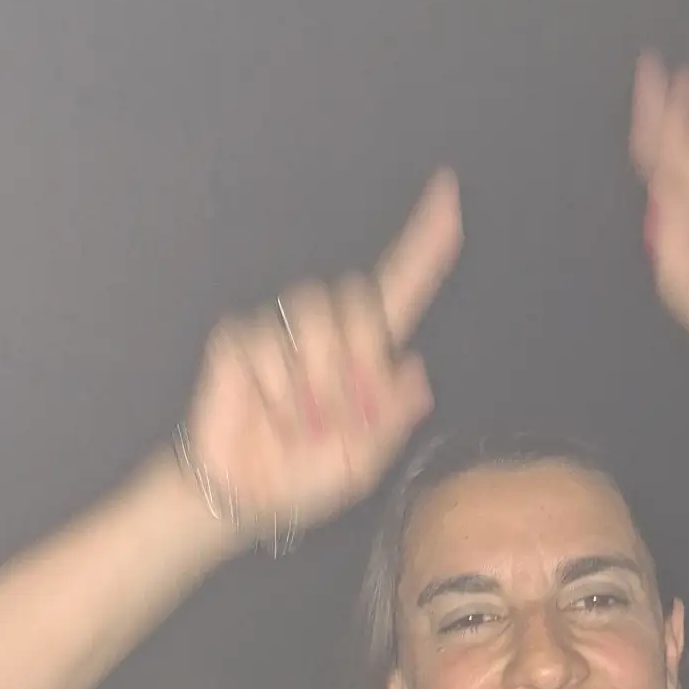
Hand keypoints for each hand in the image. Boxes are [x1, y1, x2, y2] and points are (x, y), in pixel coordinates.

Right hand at [180, 170, 461, 542]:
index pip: (402, 288)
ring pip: (314, 317)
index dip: (427, 243)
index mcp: (367, 355)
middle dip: (355, 363)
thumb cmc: (306, 477)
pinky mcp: (240, 341)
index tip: (449, 190)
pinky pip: (267, 346)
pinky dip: (273, 392)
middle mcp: (328, 333)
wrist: (246, 498)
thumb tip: (414, 367)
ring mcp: (281, 332)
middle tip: (338, 418)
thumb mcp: (364, 462)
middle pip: (359, 299)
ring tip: (302, 421)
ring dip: (315, 382)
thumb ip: (393, 416)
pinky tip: (267, 414)